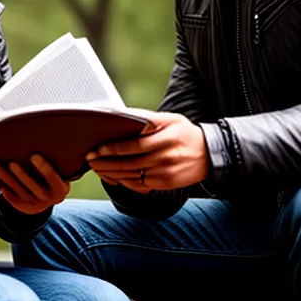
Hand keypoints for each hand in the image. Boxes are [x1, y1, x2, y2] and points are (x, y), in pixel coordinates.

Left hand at [0, 154, 70, 215]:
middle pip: (33, 187)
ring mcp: (37, 204)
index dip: (44, 168)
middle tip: (11, 162)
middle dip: (21, 175)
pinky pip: (15, 201)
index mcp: (61, 188)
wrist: (53, 194)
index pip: (53, 178)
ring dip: (6, 178)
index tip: (33, 155)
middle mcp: (50, 199)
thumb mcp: (64, 170)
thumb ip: (62, 159)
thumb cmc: (58, 172)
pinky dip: (7, 193)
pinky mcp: (27, 208)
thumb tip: (62, 131)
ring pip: (19, 192)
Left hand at [86, 111, 208, 192]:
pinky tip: (112, 176)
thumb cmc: (185, 133)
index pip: (135, 145)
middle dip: (106, 162)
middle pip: (130, 162)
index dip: (113, 149)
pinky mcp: (166, 184)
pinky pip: (140, 185)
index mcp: (167, 138)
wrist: (210, 155)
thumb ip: (148, 119)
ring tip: (96, 167)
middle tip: (90, 159)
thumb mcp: (171, 120)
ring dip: (111, 172)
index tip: (97, 149)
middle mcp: (167, 157)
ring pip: (132, 175)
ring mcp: (166, 172)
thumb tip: (123, 115)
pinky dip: (123, 181)